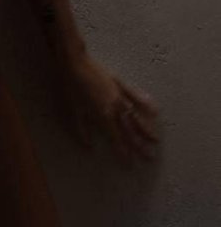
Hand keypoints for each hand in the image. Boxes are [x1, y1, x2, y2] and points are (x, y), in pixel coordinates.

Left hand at [52, 52, 159, 166]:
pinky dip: (145, 102)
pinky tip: (155, 110)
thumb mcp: (74, 111)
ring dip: (145, 129)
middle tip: (150, 157)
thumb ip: (82, 130)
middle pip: (129, 130)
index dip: (123, 152)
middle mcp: (115, 108)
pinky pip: (135, 95)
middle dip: (139, 145)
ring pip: (135, 115)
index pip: (116, 139)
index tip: (130, 164)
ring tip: (155, 140)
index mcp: (103, 116)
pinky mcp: (120, 83)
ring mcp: (119, 95)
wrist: (74, 63)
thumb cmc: (71, 87)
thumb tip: (89, 147)